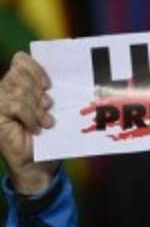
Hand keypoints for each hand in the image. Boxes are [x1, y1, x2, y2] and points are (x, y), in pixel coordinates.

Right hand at [0, 53, 58, 194]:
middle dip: (38, 91)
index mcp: (19, 85)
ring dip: (36, 107)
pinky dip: (30, 115)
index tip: (49, 84)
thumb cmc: (50, 138)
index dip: (36, 68)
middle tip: (48, 108)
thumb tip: (67, 77)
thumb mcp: (54, 111)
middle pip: (20, 73)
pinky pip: (15, 104)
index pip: (21, 60)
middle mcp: (5, 90)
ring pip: (18, 89)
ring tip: (46, 122)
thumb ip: (52, 93)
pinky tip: (38, 128)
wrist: (39, 165)